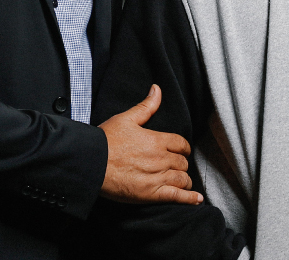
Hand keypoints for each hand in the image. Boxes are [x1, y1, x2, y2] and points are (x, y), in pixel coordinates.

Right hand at [99, 85, 202, 204]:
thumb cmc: (105, 140)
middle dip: (181, 164)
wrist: (91, 162)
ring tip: (183, 182)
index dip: (183, 148)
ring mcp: (157, 178)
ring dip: (184, 180)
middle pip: (182, 162)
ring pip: (182, 179)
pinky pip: (177, 196)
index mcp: (157, 140)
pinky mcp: (151, 194)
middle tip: (176, 167)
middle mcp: (160, 159)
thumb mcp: (126, 118)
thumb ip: (146, 106)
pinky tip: (197, 199)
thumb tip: (157, 89)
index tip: (182, 151)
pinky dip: (190, 198)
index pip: (181, 144)